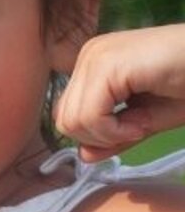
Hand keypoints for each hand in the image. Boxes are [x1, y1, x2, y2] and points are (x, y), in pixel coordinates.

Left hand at [55, 24, 184, 161]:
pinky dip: (115, 131)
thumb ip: (111, 137)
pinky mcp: (108, 65)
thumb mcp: (146, 120)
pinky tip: (142, 123)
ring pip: (72, 121)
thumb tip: (82, 156)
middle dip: (100, 137)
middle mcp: (88, 56)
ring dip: (110, 135)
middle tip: (139, 128)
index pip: (67, 114)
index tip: (134, 130)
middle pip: (65, 120)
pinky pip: (90, 117)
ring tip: (142, 123)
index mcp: (93, 64)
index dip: (97, 135)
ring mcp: (95, 57)